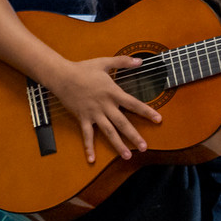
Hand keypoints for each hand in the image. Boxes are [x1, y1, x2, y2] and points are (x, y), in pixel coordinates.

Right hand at [47, 55, 162, 162]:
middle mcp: (105, 105)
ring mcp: (93, 114)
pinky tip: (92, 159)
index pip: (133, 104)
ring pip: (108, 132)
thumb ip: (123, 61)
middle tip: (145, 147)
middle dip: (134, 136)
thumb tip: (140, 60)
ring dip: (118, 144)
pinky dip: (89, 148)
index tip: (158, 120)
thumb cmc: (83, 68)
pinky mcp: (83, 118)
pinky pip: (87, 135)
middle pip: (123, 123)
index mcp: (112, 92)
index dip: (147, 112)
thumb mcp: (105, 62)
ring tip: (127, 156)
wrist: (62, 76)